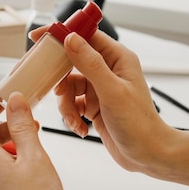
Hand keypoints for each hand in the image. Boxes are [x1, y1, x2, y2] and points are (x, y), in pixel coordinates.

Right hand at [55, 31, 171, 172]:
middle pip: (72, 61)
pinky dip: (71, 115)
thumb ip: (90, 63)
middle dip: (60, 78)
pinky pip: (72, 103)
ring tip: (75, 119)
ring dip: (66, 104)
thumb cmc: (139, 124)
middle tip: (54, 89)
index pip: (85, 36)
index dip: (62, 34)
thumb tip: (71, 39)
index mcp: (117, 58)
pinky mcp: (94, 105)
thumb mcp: (112, 91)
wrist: (148, 154)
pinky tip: (81, 127)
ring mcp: (100, 88)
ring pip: (68, 86)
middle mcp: (108, 69)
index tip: (40, 37)